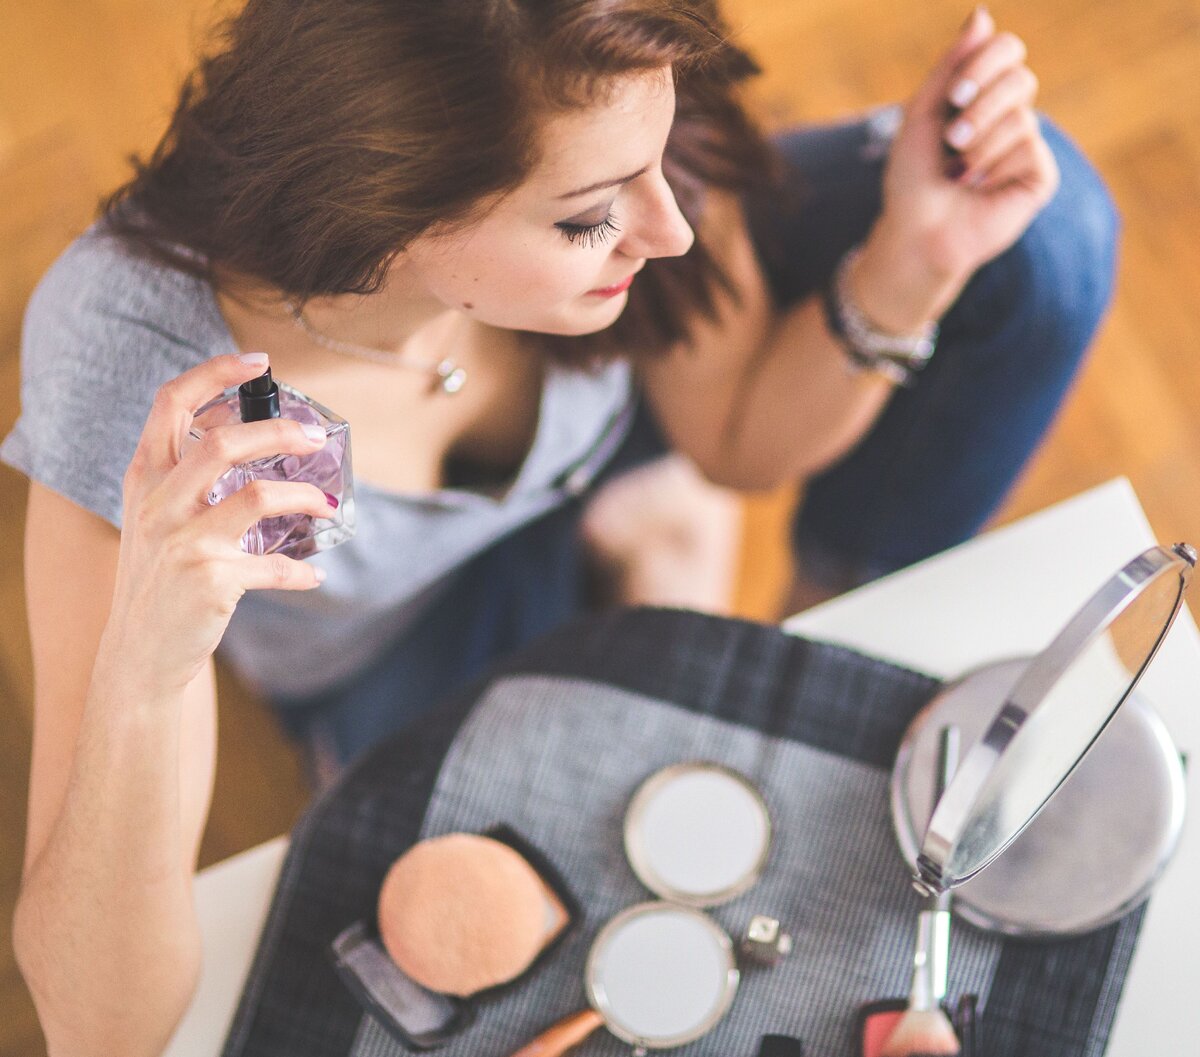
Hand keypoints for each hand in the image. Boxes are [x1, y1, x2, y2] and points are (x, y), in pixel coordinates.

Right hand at [102, 353, 332, 692]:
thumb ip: (186, 476)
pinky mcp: (211, 580)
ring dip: (305, 495)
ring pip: (258, 496)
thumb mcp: (154, 517)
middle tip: (314, 437)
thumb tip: (246, 431)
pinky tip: (312, 575)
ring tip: (327, 503)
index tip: (257, 362)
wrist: (139, 651)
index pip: (171, 403)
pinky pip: (274, 566)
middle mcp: (160, 503)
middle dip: (279, 431)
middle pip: (224, 442)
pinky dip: (300, 571)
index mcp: (145, 477)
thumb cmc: (157, 576)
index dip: (215, 373)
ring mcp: (185, 542)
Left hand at [862, 7, 1059, 325]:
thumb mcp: (923, 114)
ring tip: (957, 171)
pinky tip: (979, 187)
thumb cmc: (913, 178)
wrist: (917, 233)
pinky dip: (993, 166)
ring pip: (1020, 115)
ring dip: (978, 142)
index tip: (954, 93)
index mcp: (982, 94)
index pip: (1006, 49)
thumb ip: (951, 66)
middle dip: (980, 105)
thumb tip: (982, 13)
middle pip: (1019, 76)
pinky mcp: (1039, 175)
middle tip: (951, 137)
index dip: (986, 60)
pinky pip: (1028, 148)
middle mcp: (1010, 114)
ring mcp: (1027, 145)